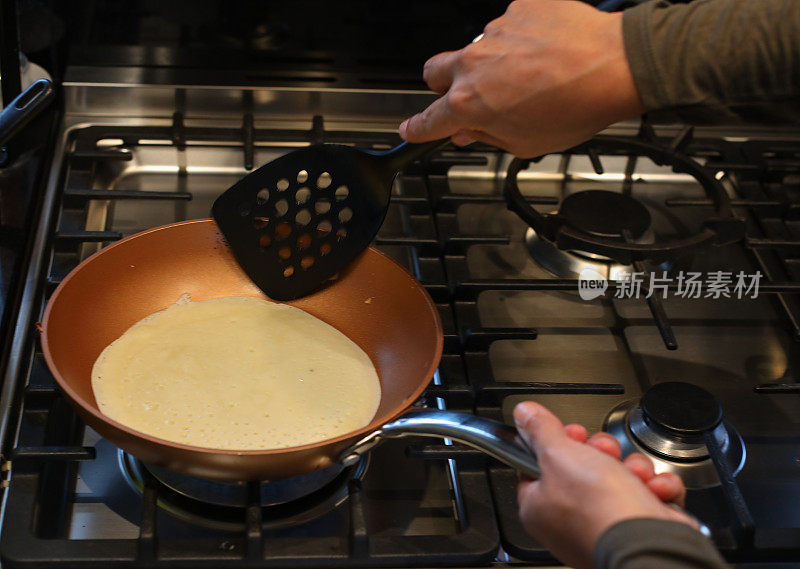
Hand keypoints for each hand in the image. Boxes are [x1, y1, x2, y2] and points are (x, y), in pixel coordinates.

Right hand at [399, 0, 643, 157]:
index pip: (428, 121)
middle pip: (433, 73)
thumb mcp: (526, 144)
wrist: (615, 65)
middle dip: (443, 87)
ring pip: (475, 50)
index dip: (416, 129)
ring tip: (530, 77)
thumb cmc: (576, 105)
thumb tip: (471, 132)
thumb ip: (489, 138)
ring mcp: (494, 33)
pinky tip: (544, 55)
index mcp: (470, 104)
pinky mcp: (518, 10)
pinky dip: (520, 41)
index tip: (412, 130)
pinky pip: (507, 27)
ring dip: (491, 65)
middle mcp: (473, 63)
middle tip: (469, 98)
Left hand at [514, 401, 696, 568]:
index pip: (539, 465)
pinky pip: (648, 495)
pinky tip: (655, 491)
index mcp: (540, 507)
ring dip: (633, 468)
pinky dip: (656, 488)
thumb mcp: (559, 455)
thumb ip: (540, 431)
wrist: (649, 543)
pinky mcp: (637, 528)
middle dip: (602, 452)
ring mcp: (605, 525)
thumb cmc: (599, 510)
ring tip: (635, 474)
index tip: (571, 433)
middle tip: (605, 452)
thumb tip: (524, 413)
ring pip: (620, 477)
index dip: (557, 443)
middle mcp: (570, 520)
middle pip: (582, 467)